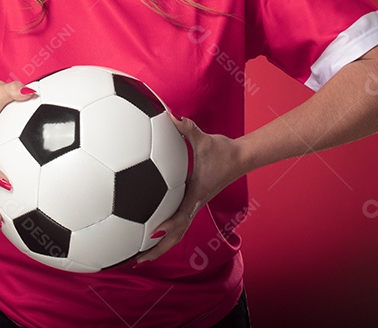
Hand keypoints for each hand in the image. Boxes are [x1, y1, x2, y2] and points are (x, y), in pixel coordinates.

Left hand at [136, 113, 242, 262]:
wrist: (240, 157)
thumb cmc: (223, 150)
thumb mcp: (204, 139)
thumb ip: (187, 128)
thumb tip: (172, 116)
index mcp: (196, 195)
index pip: (182, 216)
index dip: (168, 225)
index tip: (151, 233)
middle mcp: (193, 205)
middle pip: (176, 235)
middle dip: (158, 250)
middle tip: (137, 260)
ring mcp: (193, 206)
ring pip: (176, 233)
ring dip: (160, 245)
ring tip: (139, 255)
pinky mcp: (192, 202)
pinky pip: (176, 221)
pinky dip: (164, 230)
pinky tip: (148, 228)